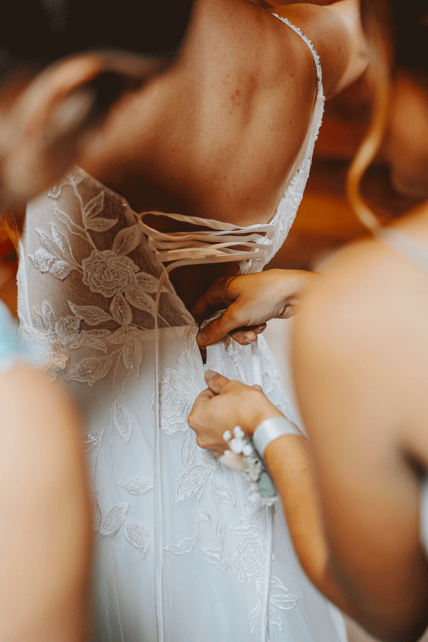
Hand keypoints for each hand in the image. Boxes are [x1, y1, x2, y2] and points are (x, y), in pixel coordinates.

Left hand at [188, 370, 282, 454]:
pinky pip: (228, 437)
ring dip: (231, 414)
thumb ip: (217, 381)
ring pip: (220, 424)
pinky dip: (235, 428)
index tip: (226, 391)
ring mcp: (214, 446)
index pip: (203, 396)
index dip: (218, 390)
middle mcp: (202, 435)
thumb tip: (211, 378)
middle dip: (225, 403)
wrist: (266, 431)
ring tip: (246, 408)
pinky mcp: (227, 453)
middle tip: (236, 399)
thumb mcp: (232, 387)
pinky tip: (246, 420)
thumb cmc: (249, 413)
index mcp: (197, 417)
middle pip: (210, 411)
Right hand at [192, 269, 318, 346]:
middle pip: (217, 321)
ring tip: (253, 331)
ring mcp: (241, 303)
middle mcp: (228, 295)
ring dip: (242, 332)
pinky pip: (245, 326)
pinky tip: (261, 325)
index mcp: (218, 289)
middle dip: (228, 332)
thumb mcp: (237, 315)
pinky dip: (252, 329)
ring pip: (232, 326)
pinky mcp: (253, 310)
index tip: (203, 341)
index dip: (200, 326)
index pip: (200, 310)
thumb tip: (202, 337)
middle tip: (235, 335)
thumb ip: (217, 329)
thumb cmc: (268, 292)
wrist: (295, 292)